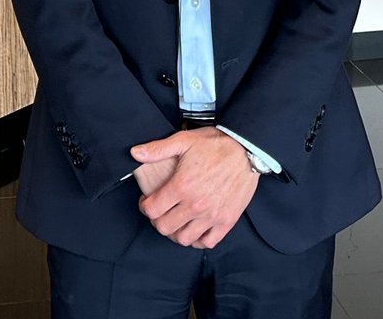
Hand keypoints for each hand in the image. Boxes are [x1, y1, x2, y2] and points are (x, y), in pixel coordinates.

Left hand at [129, 128, 258, 249]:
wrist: (247, 150)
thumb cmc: (215, 144)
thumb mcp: (184, 140)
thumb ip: (157, 149)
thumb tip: (134, 153)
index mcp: (182, 186)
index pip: (151, 209)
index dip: (144, 206)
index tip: (147, 201)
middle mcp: (195, 205)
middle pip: (164, 228)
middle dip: (157, 220)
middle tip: (160, 212)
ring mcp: (212, 215)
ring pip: (184, 239)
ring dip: (175, 232)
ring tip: (176, 221)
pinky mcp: (226, 221)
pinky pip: (207, 242)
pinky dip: (198, 239)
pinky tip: (195, 228)